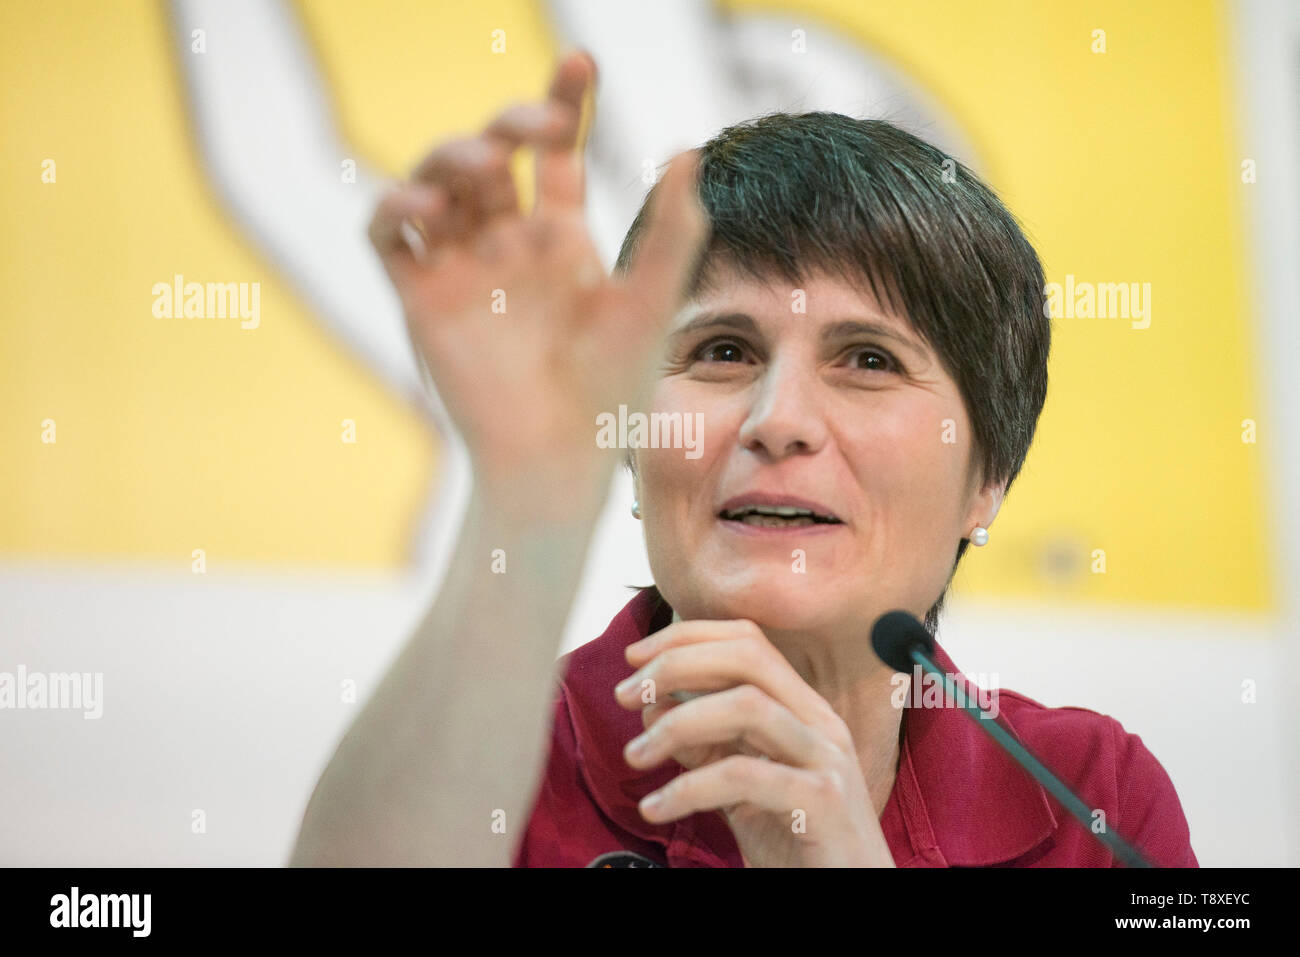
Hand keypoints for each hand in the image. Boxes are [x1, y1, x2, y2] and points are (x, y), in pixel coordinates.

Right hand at [368, 51, 708, 507]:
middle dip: (509, 124)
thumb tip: (688, 149)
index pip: (555, 155)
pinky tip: (427, 208)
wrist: (557, 459)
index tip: (579, 63)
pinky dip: (395, 208)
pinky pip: (389, 236)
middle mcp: (508, 246)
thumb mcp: (651, 303)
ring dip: (452, 158)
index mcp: (562, 240)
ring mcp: (461, 269)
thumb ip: (675, 232)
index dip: (562, 103)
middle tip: (533, 128)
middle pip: (492, 156)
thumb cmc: (612, 393)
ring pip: (438, 183)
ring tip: (485, 169)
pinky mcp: (420, 299)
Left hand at [614, 619, 895, 866]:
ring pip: (748, 706)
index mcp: (803, 710)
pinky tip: (656, 809)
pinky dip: (690, 787)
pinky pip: (745, 775)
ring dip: (677, 723)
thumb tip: (653, 709)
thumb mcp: (742, 789)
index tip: (635, 658)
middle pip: (748, 656)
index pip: (747, 641)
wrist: (852, 893)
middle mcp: (820, 722)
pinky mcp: (823, 802)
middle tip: (625, 694)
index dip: (686, 638)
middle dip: (677, 664)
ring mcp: (826, 759)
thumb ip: (706, 746)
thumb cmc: (799, 846)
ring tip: (634, 756)